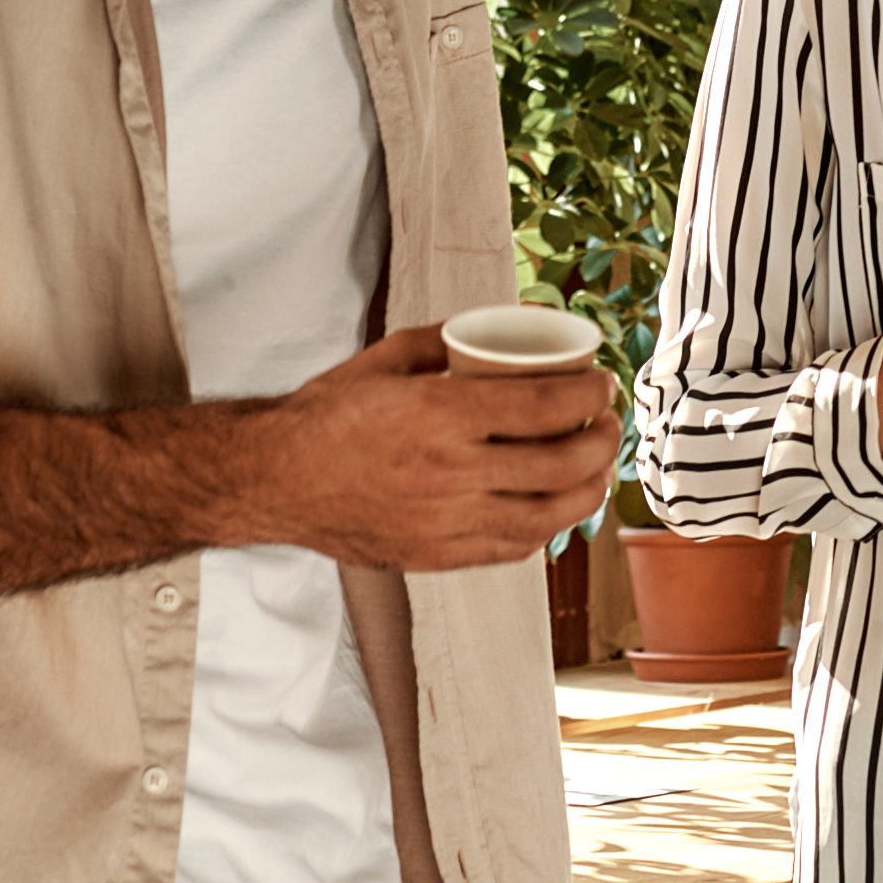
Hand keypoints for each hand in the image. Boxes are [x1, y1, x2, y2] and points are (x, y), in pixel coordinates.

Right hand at [247, 328, 617, 573]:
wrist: (277, 479)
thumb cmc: (327, 417)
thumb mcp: (386, 358)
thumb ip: (449, 339)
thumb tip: (507, 326)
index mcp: (437, 415)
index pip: (544, 407)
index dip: (589, 394)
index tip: (601, 383)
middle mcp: (448, 473)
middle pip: (560, 464)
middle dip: (601, 440)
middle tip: (606, 422)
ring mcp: (446, 522)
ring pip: (549, 515)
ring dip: (588, 489)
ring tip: (596, 466)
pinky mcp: (439, 556)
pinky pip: (515, 546)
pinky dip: (548, 526)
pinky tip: (556, 505)